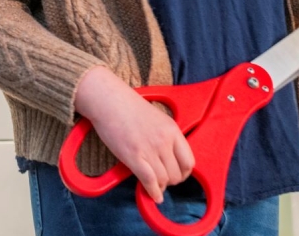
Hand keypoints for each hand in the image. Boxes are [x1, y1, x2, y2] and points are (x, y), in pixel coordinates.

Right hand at [72, 66, 193, 203]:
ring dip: (161, 187)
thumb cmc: (129, 108)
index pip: (189, 161)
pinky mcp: (134, 157)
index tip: (177, 174)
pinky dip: (153, 192)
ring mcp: (150, 149)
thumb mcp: (157, 119)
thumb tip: (168, 157)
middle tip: (163, 181)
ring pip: (164, 180)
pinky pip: (150, 181)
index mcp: (173, 130)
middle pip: (177, 174)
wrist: (109, 101)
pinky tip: (154, 196)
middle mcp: (165, 141)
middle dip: (171, 181)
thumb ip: (166, 137)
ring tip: (155, 187)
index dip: (184, 173)